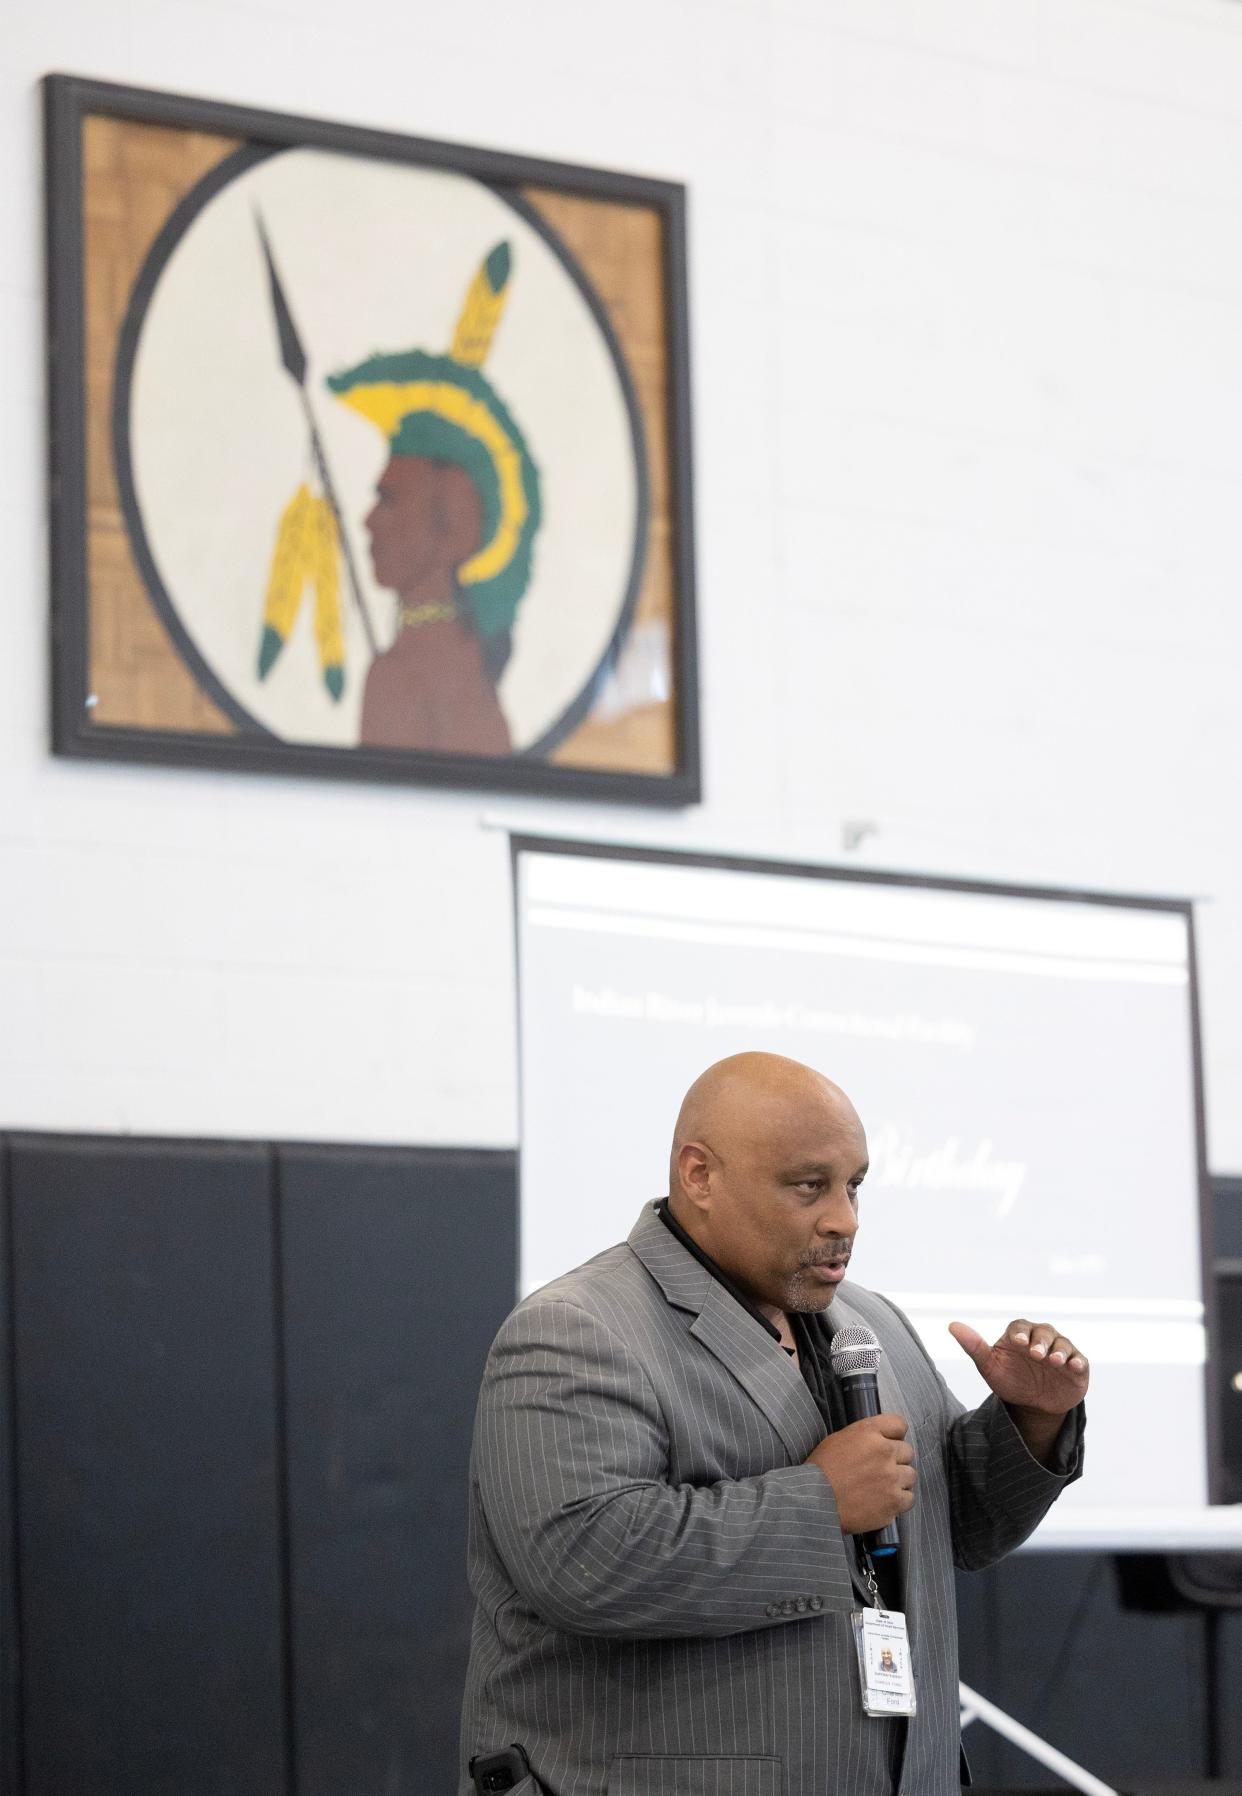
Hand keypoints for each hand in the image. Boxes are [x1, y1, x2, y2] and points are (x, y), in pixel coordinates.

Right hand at [805, 1414, 914, 1534]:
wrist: (815, 1501)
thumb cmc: (820, 1471)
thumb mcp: (837, 1439)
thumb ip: (863, 1437)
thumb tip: (878, 1441)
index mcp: (869, 1432)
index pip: (899, 1424)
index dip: (895, 1435)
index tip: (890, 1443)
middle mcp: (884, 1451)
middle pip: (907, 1451)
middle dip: (896, 1460)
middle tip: (882, 1470)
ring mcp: (891, 1477)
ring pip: (910, 1475)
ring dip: (899, 1481)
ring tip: (883, 1488)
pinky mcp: (894, 1501)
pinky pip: (909, 1498)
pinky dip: (899, 1501)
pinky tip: (885, 1502)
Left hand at [948, 1318, 1088, 1416]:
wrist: (1033, 1404)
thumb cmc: (1010, 1380)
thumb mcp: (990, 1367)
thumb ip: (974, 1347)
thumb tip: (952, 1325)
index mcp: (1020, 1335)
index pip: (1020, 1327)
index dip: (1020, 1333)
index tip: (1018, 1342)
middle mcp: (1042, 1338)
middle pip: (1044, 1332)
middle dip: (1041, 1341)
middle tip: (1036, 1354)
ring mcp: (1061, 1351)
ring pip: (1063, 1344)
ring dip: (1060, 1351)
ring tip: (1055, 1361)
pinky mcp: (1077, 1367)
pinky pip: (1080, 1360)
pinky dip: (1078, 1361)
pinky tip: (1074, 1366)